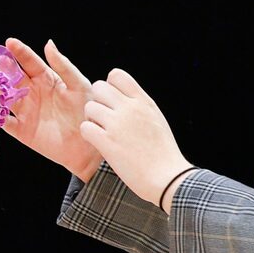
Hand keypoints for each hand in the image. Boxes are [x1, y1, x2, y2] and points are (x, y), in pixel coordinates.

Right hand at [0, 37, 101, 181]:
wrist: (89, 145)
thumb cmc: (87, 112)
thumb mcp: (79, 85)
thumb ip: (64, 66)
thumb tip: (48, 44)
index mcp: (47, 79)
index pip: (30, 62)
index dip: (20, 52)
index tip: (10, 42)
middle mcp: (33, 92)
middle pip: (14, 77)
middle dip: (5, 68)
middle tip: (0, 61)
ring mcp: (26, 111)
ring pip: (7, 97)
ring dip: (2, 90)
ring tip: (2, 85)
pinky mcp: (22, 130)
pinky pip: (6, 122)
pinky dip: (1, 118)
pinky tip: (0, 112)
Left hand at [80, 69, 189, 206]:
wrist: (167, 177)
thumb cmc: (163, 152)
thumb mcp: (156, 119)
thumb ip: (139, 105)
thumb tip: (123, 96)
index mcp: (143, 101)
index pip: (116, 75)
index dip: (109, 86)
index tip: (113, 101)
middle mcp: (130, 109)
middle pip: (98, 87)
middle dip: (97, 101)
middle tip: (103, 117)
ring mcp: (118, 125)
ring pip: (89, 107)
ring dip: (92, 119)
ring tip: (101, 132)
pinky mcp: (108, 142)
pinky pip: (86, 128)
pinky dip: (89, 135)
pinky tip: (98, 142)